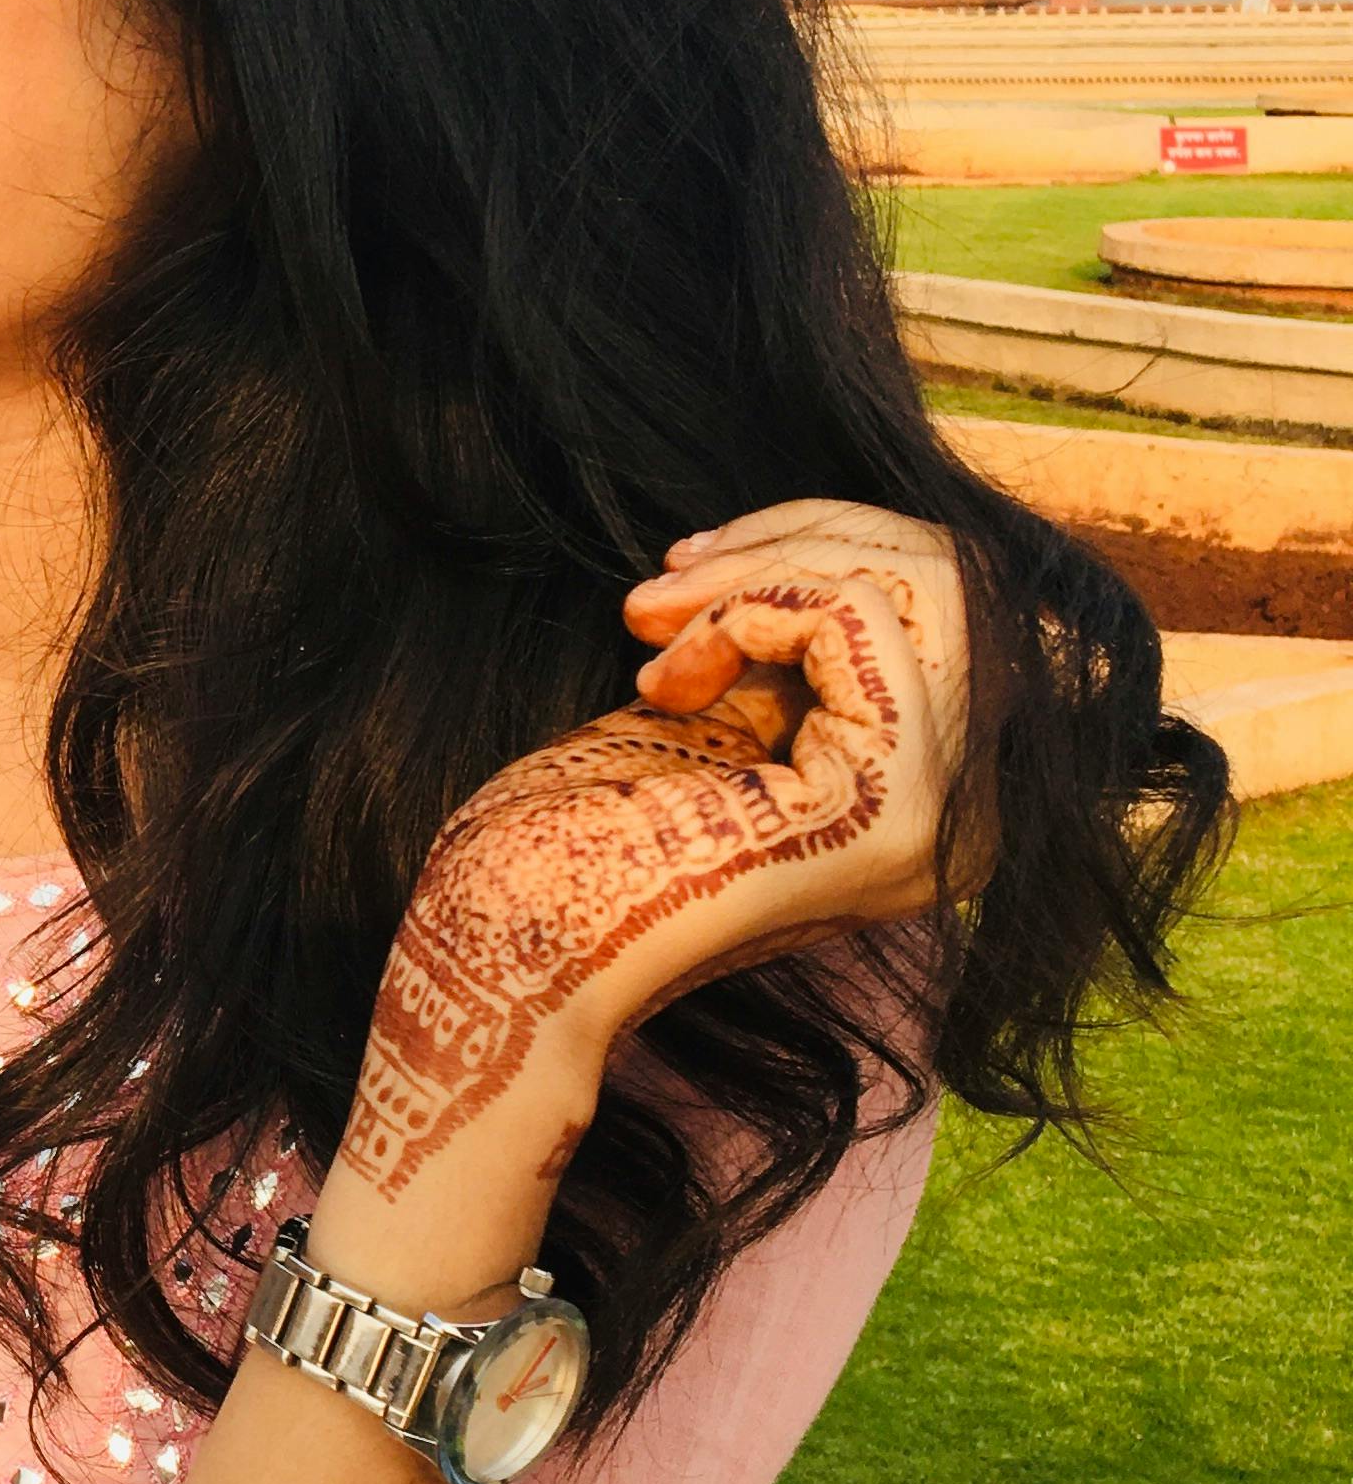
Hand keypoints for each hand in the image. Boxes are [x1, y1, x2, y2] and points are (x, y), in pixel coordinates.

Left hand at [340, 504, 964, 1202]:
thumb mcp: (724, 715)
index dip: (819, 550)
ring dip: (758, 568)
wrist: (514, 946)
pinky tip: (663, 682)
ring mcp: (943, 821)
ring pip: (913, 584)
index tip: (687, 570)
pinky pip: (852, 618)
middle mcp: (967, 825)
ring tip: (649, 624)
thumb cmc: (583, 839)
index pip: (944, 614)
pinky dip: (744, 609)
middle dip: (795, 537)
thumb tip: (842, 540)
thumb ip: (802, 654)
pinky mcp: (890, 806)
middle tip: (665, 577)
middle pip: (948, 584)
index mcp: (931, 806)